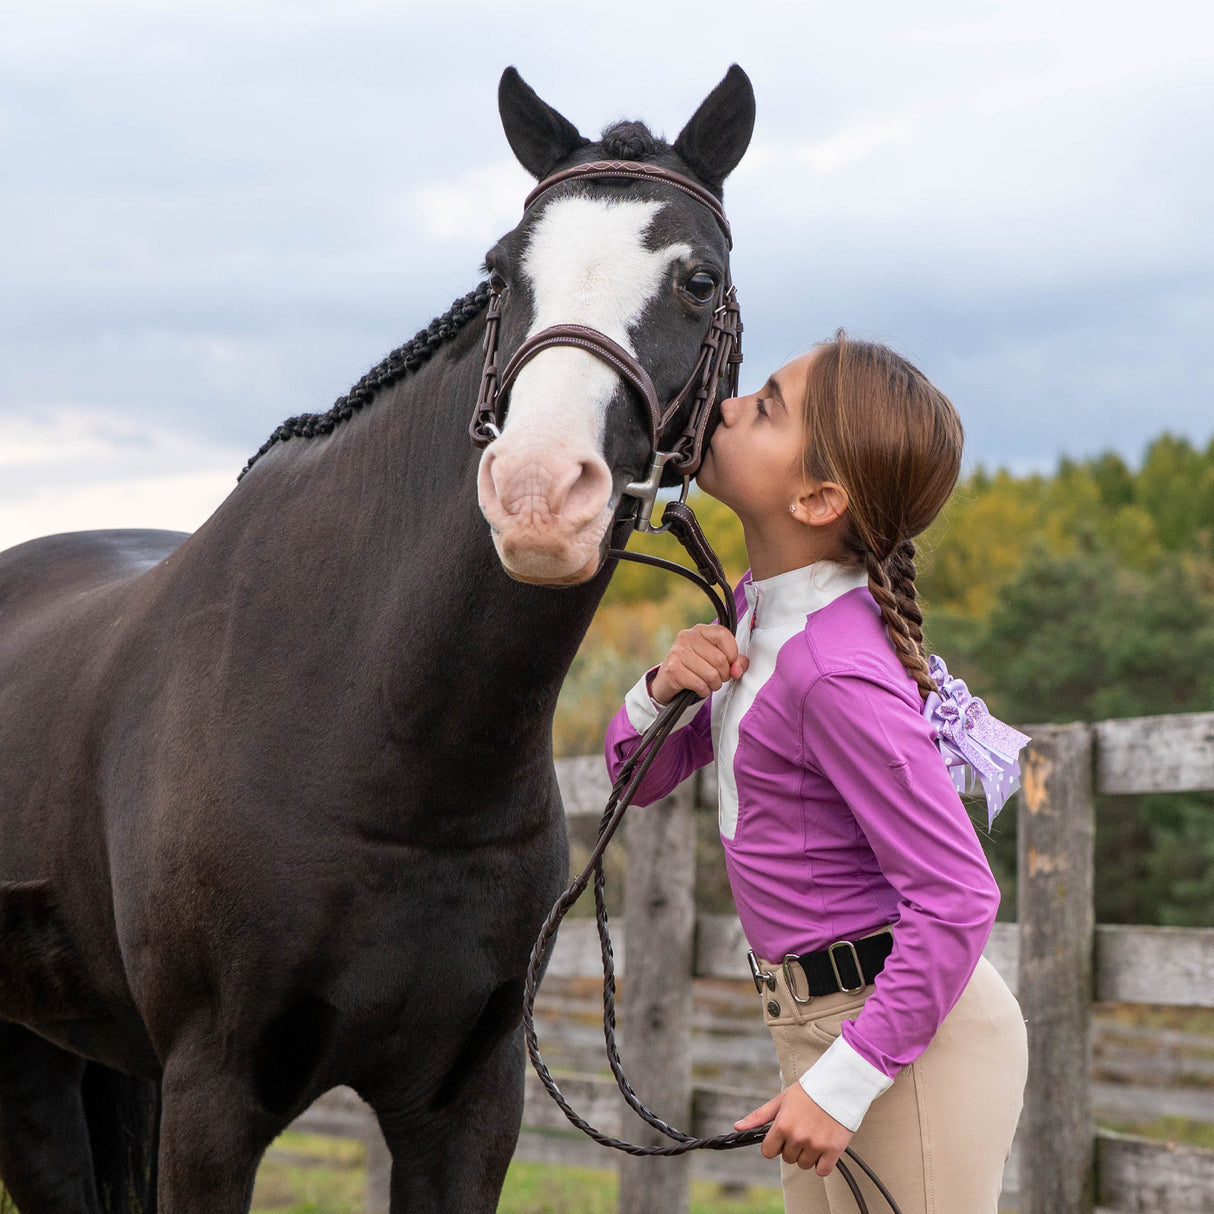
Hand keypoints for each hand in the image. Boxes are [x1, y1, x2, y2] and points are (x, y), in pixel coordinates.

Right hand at [648, 623, 747, 704]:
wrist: (667, 682)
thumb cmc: (695, 668)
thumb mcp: (715, 660)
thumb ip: (734, 661)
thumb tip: (737, 669)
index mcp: (700, 630)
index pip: (724, 635)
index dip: (732, 653)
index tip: (730, 663)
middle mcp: (687, 637)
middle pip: (720, 659)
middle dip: (724, 674)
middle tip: (718, 677)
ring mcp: (678, 652)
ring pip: (711, 674)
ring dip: (714, 685)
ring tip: (708, 683)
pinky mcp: (673, 670)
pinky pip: (700, 684)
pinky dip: (704, 691)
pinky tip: (699, 688)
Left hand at [734, 1083, 853, 1175]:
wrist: (838, 1086)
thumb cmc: (807, 1092)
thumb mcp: (780, 1100)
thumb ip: (759, 1116)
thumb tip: (737, 1127)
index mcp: (782, 1125)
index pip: (768, 1152)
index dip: (773, 1145)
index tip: (781, 1137)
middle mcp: (797, 1137)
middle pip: (787, 1158)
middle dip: (792, 1147)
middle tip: (801, 1130)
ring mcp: (815, 1145)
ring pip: (804, 1165)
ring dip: (807, 1155)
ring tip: (813, 1135)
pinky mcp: (832, 1150)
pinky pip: (822, 1171)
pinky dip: (822, 1163)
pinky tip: (823, 1147)